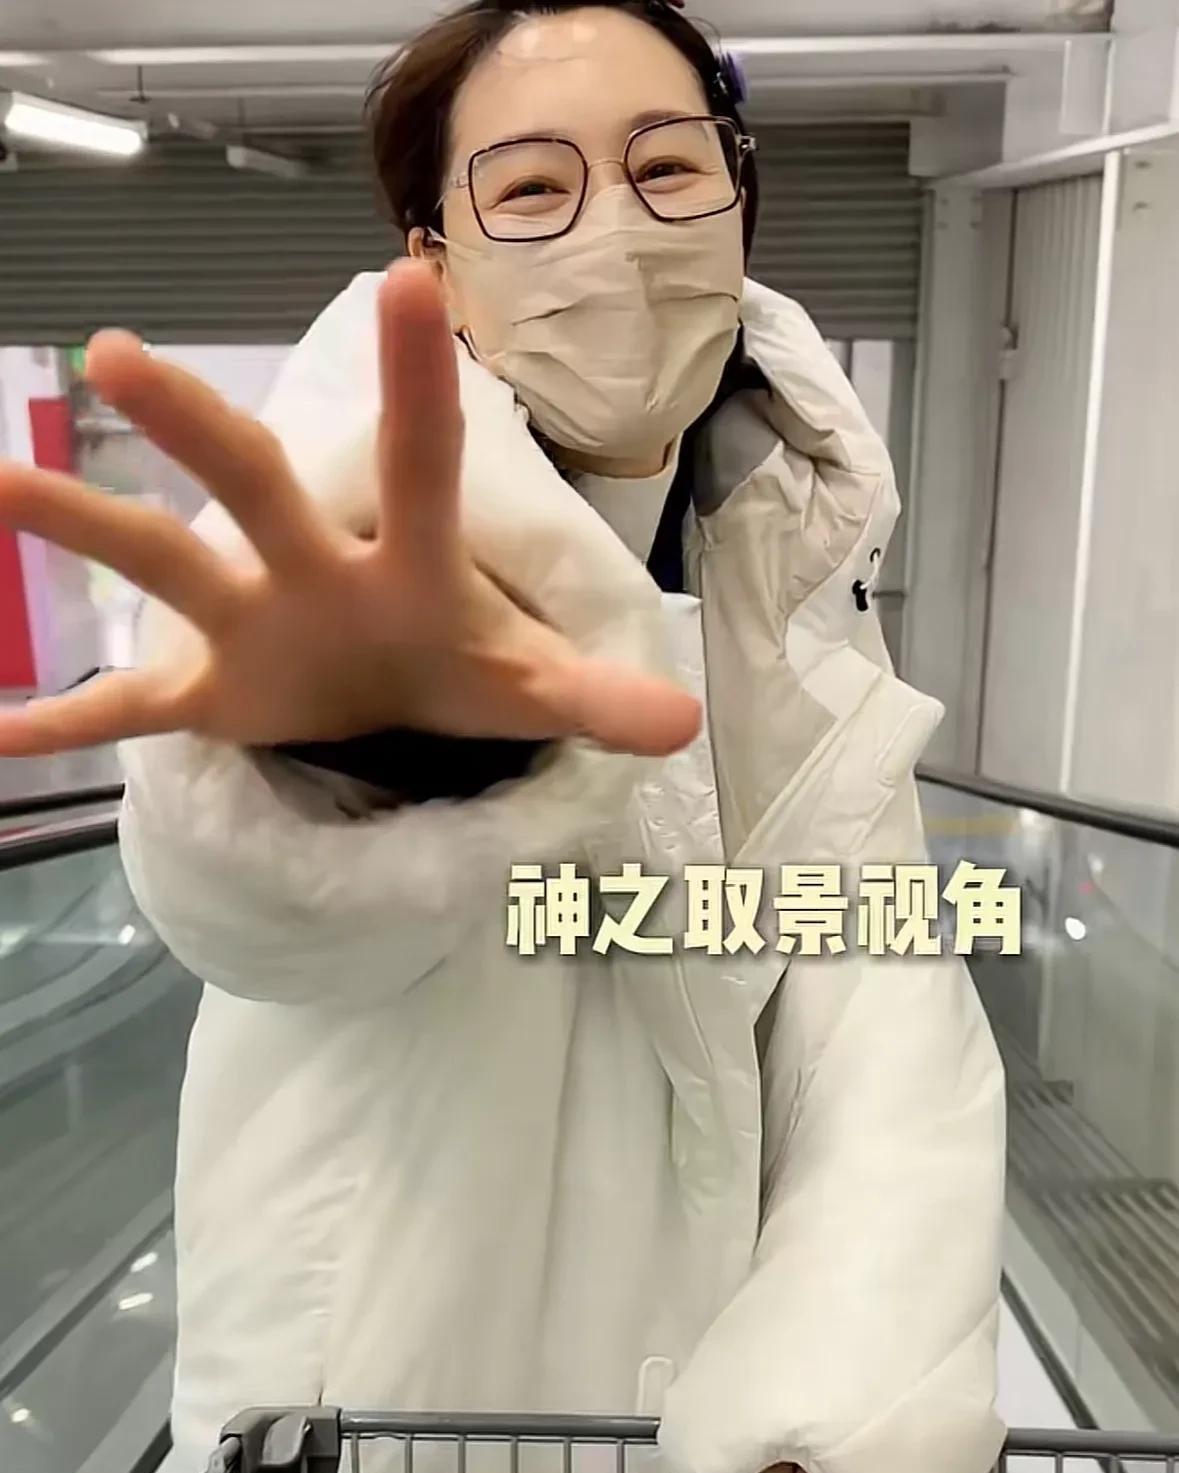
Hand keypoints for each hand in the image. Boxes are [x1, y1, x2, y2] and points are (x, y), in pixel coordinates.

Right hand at [0, 261, 701, 759]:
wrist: (401, 704)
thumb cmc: (465, 665)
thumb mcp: (532, 687)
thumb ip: (593, 697)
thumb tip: (680, 728)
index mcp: (411, 563)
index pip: (422, 465)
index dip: (418, 386)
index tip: (408, 278)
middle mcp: (315, 569)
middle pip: (253, 486)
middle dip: (197, 430)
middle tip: (121, 356)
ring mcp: (251, 623)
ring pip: (164, 565)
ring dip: (89, 527)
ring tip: (2, 485)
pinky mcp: (211, 692)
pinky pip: (131, 706)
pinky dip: (71, 724)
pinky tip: (5, 735)